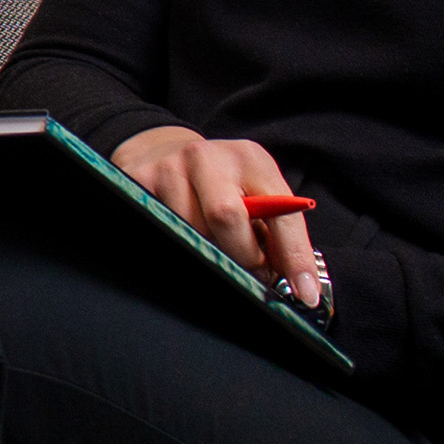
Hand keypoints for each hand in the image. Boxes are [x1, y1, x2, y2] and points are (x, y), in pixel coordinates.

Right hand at [109, 124, 325, 306]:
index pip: (281, 211)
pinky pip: (164, 232)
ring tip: (218, 249)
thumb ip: (275, 229)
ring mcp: (169, 168)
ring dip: (210, 253)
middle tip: (250, 270)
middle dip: (243, 256)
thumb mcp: (256, 190)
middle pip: (226, 217)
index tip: (304, 293)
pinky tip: (187, 240)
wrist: (164, 150)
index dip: (294, 255)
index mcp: (250, 160)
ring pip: (191, 231)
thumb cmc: (221, 180)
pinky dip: (181, 247)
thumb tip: (294, 281)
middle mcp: (208, 158)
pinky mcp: (139, 182)